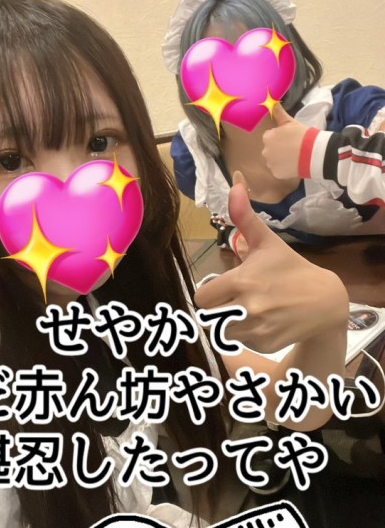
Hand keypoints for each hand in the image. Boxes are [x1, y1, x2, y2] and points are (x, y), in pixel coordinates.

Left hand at [194, 182, 348, 353]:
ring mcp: (256, 329)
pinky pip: (241, 343)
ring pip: (223, 332)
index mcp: (241, 281)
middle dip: (218, 311)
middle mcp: (246, 308)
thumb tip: (235, 183)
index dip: (210, 294)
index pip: (202, 298)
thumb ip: (245, 217)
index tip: (222, 290)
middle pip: (209, 318)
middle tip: (235, 302)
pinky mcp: (265, 345)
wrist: (325, 301)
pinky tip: (265, 323)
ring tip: (250, 312)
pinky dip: (248, 336)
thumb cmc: (290, 269)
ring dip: (230, 324)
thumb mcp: (267, 243)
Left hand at [262, 103, 307, 178]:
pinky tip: (293, 165)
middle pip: (270, 149)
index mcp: (267, 137)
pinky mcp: (276, 174)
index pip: (270, 136)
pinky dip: (284, 169)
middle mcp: (265, 151)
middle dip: (278, 148)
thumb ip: (278, 113)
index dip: (280, 137)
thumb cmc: (302, 135)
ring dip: (280, 159)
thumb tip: (270, 101)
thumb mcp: (290, 122)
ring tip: (294, 157)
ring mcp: (270, 164)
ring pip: (273, 160)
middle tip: (293, 148)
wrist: (313, 153)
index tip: (289, 138)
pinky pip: (278, 170)